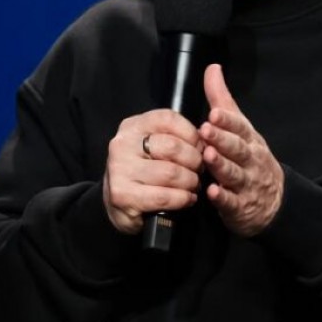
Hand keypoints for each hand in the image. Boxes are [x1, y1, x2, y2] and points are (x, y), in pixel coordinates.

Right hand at [102, 109, 202, 234]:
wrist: (115, 202)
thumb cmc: (143, 170)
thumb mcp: (153, 146)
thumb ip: (174, 137)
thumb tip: (205, 139)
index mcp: (133, 126)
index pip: (168, 119)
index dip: (191, 134)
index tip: (201, 147)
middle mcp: (123, 144)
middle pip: (172, 147)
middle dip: (195, 161)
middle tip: (200, 170)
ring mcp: (120, 170)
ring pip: (171, 173)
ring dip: (190, 182)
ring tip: (194, 185)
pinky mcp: (123, 196)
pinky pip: (165, 196)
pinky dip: (183, 199)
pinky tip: (187, 199)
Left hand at [199, 64, 283, 236]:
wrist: (275, 201)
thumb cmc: (251, 158)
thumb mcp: (240, 128)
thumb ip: (222, 100)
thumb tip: (212, 68)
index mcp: (249, 139)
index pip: (240, 127)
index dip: (227, 121)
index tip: (213, 113)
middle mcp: (251, 160)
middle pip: (237, 148)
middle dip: (222, 139)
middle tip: (206, 130)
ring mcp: (247, 183)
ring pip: (234, 173)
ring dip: (221, 165)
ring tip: (208, 156)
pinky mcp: (240, 206)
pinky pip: (232, 202)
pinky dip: (223, 198)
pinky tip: (212, 192)